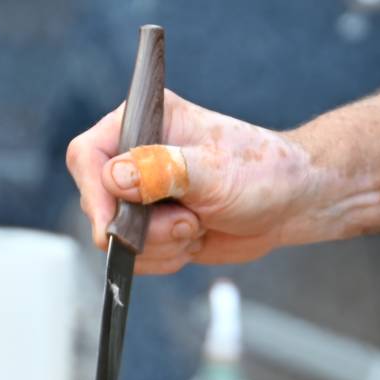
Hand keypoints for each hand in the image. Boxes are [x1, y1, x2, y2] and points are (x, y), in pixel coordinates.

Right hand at [65, 90, 315, 274]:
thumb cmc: (263, 173)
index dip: (95, 192)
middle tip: (189, 223)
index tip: (114, 226)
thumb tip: (115, 176)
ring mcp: (141, 193)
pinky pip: (135, 256)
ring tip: (198, 226)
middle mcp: (136, 154)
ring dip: (158, 245)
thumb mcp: (216, 171)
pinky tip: (194, 239)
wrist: (291, 203)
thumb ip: (165, 170)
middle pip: (98, 203)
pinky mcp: (150, 225)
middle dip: (142, 228)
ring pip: (116, 237)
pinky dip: (164, 258)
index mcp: (146, 121)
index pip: (88, 154)